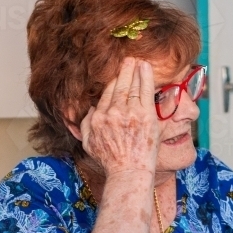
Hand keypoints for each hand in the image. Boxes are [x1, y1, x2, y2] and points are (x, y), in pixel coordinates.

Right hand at [78, 58, 159, 178]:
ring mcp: (130, 113)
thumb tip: (91, 110)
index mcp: (98, 118)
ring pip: (131, 86)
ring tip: (138, 61)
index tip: (117, 76)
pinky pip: (145, 91)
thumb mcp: (89, 144)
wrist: (129, 172)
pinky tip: (146, 68)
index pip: (106, 95)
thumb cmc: (111, 162)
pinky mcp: (146, 116)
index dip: (113, 83)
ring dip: (135, 71)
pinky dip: (146, 77)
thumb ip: (86, 125)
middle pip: (118, 86)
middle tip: (128, 60)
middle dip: (124, 71)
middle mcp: (112, 113)